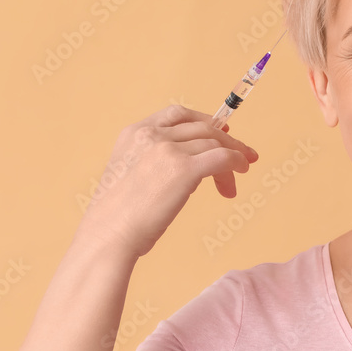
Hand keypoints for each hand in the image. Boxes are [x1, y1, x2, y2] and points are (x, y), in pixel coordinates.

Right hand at [73, 104, 258, 257]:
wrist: (108, 235)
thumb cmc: (117, 217)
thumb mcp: (130, 174)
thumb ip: (153, 161)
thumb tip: (189, 166)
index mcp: (134, 133)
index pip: (177, 114)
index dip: (204, 120)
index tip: (221, 132)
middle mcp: (150, 134)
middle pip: (202, 128)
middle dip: (226, 142)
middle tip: (243, 158)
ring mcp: (167, 149)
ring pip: (214, 143)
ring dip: (232, 159)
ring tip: (235, 182)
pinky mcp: (183, 169)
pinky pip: (222, 157)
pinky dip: (236, 162)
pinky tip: (240, 173)